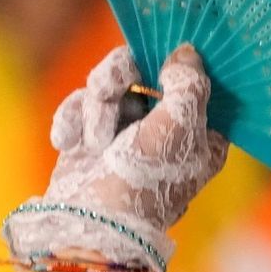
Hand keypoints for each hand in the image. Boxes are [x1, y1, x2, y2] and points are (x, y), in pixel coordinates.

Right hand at [4, 46, 230, 271]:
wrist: (90, 225)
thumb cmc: (143, 180)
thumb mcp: (180, 126)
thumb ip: (189, 84)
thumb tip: (186, 53)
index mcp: (201, 132)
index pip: (194, 78)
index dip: (174, 59)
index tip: (159, 46)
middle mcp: (166, 128)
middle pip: (142, 68)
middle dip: (117, 79)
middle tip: (107, 88)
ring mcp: (126, 131)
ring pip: (107, 83)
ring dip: (95, 109)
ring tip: (95, 142)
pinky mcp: (91, 135)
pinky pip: (79, 103)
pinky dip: (72, 123)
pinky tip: (69, 146)